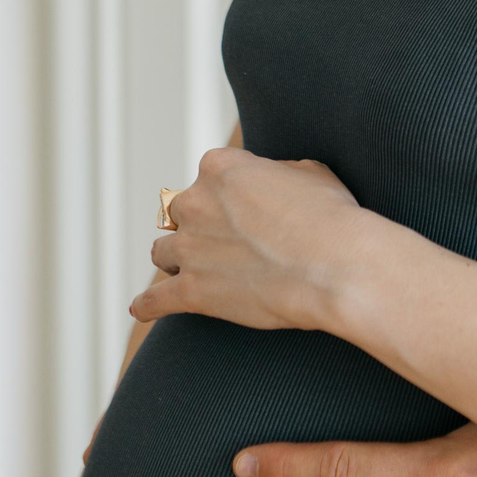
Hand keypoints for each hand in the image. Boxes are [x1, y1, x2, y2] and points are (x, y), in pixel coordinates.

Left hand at [130, 146, 370, 331]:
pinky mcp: (191, 290)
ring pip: (163, 252)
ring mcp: (190, 248)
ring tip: (189, 271)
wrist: (334, 266)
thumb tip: (270, 183)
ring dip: (176, 260)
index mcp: (221, 168)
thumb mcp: (311, 173)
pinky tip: (142, 309)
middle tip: (224, 242)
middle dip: (198, 225)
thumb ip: (277, 173)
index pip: (211, 174)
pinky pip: (155, 299)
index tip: (248, 208)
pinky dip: (148, 305)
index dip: (229, 193)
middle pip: (180, 211)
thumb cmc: (331, 218)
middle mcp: (196, 202)